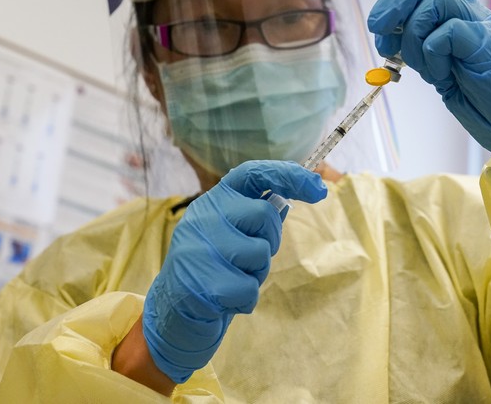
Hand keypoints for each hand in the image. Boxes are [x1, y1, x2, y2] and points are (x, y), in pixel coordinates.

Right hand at [142, 160, 326, 382]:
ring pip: (259, 253)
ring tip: (231, 280)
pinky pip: (249, 289)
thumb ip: (257, 217)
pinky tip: (224, 301)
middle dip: (269, 241)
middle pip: (264, 215)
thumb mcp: (232, 237)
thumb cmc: (212, 272)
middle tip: (248, 260)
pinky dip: (245, 301)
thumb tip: (294, 193)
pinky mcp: (199, 282)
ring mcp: (198, 248)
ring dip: (256, 274)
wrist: (171, 318)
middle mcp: (203, 217)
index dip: (288, 174)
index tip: (318, 186)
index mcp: (213, 201)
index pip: (253, 173)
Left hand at [368, 0, 490, 172]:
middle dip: (398, 2)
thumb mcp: (447, 73)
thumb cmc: (490, 106)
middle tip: (381, 32)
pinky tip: (442, 77)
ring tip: (423, 68)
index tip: (379, 25)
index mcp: (467, 19)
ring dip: (414, 35)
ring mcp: (485, 28)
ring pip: (437, 0)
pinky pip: (448, 32)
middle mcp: (477, 16)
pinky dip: (432, 55)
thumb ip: (426, 53)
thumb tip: (389, 42)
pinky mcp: (489, 47)